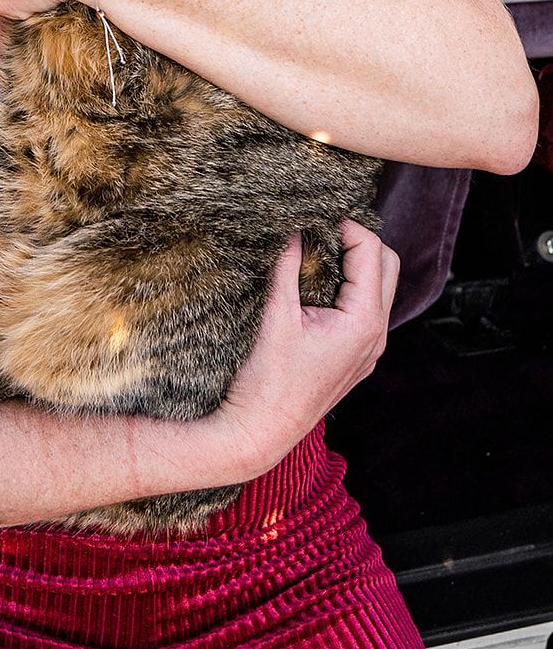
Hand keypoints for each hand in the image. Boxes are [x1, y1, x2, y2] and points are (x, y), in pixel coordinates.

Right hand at [214, 221, 398, 478]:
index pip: (371, 250)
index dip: (345, 224)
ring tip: (316, 249)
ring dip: (354, 262)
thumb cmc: (266, 380)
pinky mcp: (355, 358)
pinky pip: (365, 309)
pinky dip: (349, 286)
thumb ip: (288, 264)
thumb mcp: (275, 314)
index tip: (314, 215)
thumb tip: (292, 225)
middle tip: (320, 227)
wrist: (260, 433)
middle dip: (359, 239)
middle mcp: (376, 335)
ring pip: (378, 287)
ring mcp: (369, 349)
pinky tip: (316, 283)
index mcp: (364, 321)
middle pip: (386, 265)